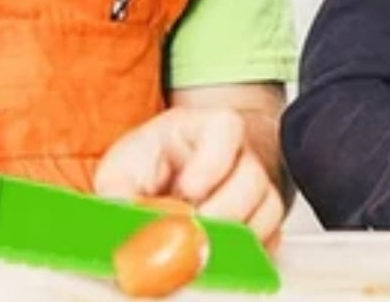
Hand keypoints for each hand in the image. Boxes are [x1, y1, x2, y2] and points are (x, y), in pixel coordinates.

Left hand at [94, 106, 284, 246]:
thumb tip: (123, 232)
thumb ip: (120, 198)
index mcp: (204, 128)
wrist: (159, 178)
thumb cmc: (145, 166)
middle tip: (191, 235)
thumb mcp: (120, 173)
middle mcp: (237, 153)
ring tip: (199, 251)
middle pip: (252, 177)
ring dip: (234, 239)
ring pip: (267, 210)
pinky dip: (246, 256)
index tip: (188, 190)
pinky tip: (217, 261)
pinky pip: (270, 238)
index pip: (227, 128)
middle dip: (221, 213)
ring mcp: (254, 185)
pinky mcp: (259, 219)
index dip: (212, 161)